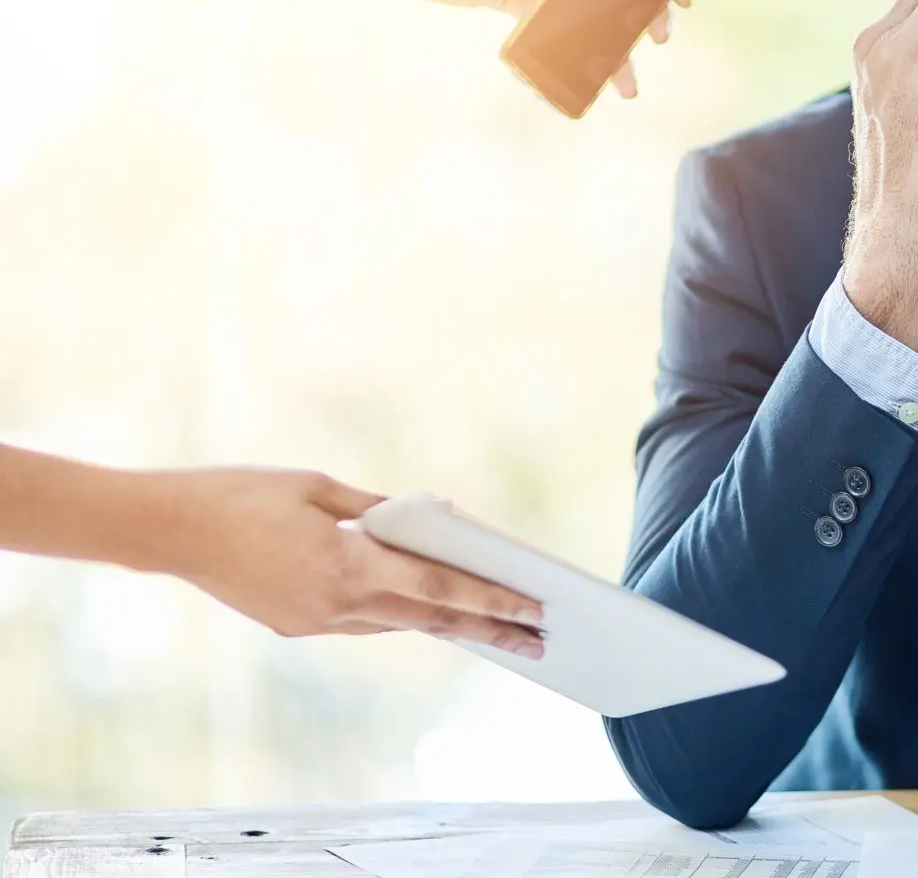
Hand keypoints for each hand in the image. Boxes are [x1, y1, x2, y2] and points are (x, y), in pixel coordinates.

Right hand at [156, 468, 545, 657]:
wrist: (166, 529)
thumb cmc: (242, 494)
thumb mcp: (318, 488)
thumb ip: (376, 510)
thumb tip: (426, 522)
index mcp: (347, 565)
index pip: (438, 590)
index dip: (491, 601)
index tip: (533, 609)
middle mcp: (336, 604)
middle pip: (430, 620)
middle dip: (489, 630)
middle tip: (540, 640)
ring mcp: (313, 622)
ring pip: (397, 623)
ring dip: (448, 626)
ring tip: (499, 629)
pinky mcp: (295, 626)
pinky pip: (362, 620)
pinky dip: (399, 613)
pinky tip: (429, 611)